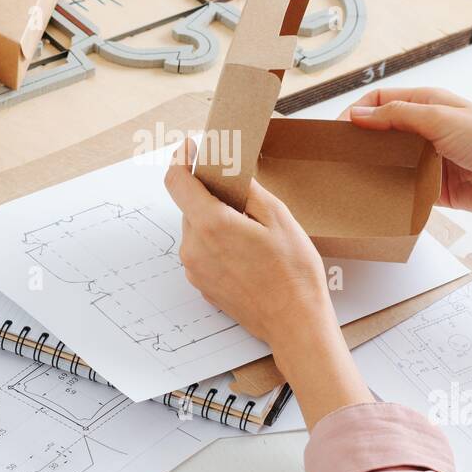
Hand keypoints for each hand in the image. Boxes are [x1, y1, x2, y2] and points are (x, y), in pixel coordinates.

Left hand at [163, 139, 373, 427]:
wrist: (295, 323)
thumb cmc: (294, 273)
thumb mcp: (279, 218)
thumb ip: (248, 190)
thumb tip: (231, 172)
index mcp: (211, 225)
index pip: (176, 182)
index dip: (181, 160)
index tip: (189, 148)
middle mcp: (194, 247)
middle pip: (189, 206)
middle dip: (209, 194)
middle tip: (239, 193)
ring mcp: (195, 269)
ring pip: (196, 229)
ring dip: (214, 220)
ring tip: (250, 229)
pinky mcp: (202, 285)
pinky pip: (202, 251)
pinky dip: (217, 243)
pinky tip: (246, 251)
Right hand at [343, 86, 471, 219]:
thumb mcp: (438, 118)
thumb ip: (396, 116)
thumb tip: (359, 115)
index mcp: (428, 104)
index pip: (381, 101)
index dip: (358, 112)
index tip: (340, 131)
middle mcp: (427, 129)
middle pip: (383, 132)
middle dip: (362, 142)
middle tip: (341, 156)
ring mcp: (430, 158)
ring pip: (391, 161)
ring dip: (376, 168)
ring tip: (355, 177)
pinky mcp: (434, 186)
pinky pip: (404, 188)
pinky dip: (392, 191)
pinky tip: (379, 195)